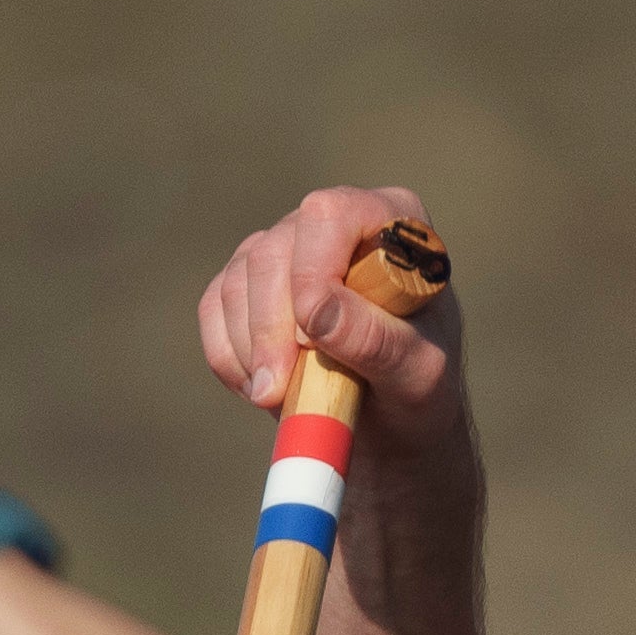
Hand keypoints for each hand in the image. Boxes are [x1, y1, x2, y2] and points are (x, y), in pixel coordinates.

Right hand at [191, 185, 462, 428]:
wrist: (394, 419)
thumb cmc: (420, 387)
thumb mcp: (417, 373)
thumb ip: (375, 338)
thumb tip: (314, 311)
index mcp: (391, 221)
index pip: (331, 215)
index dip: (311, 272)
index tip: (311, 337)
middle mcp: (333, 223)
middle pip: (273, 252)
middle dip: (270, 328)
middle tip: (278, 391)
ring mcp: (287, 249)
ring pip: (238, 281)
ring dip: (251, 349)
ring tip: (282, 398)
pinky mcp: (250, 283)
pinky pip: (214, 308)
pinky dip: (228, 357)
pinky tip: (262, 391)